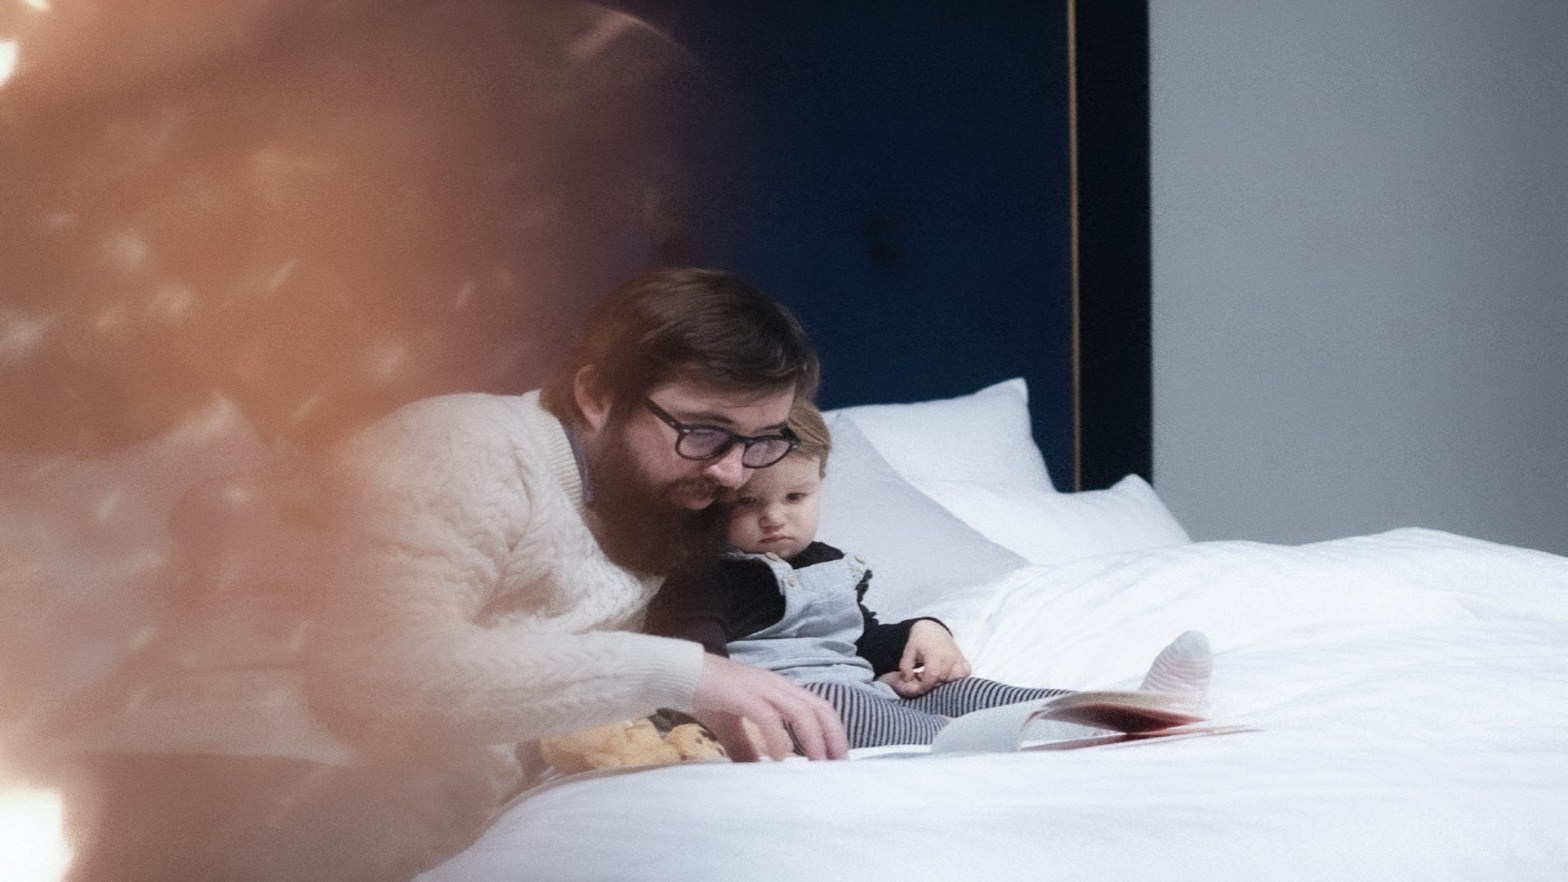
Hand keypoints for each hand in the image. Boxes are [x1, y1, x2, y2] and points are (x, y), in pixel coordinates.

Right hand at [690, 654, 848, 761]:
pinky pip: (768, 717)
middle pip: (819, 708)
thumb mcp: (732, 726)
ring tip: (817, 763)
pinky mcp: (743, 695)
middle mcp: (776, 686)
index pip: (817, 706)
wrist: (680, 674)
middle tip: (837, 765)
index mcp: (778, 689)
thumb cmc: (707, 695)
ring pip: (801, 711)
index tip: (837, 756)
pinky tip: (779, 757)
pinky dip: (778, 737)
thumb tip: (757, 771)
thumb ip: (747, 747)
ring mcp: (761, 688)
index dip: (832, 730)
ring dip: (813, 739)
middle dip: (832, 737)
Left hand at [879, 620, 971, 697]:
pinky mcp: (965, 664)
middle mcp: (950, 657)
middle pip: (941, 680)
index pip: (932, 675)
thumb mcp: (908, 652)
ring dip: (941, 682)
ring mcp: (959, 661)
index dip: (924, 685)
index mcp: (935, 653)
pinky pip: (962, 678)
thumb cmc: (920, 642)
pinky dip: (954, 680)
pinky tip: (944, 674)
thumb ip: (905, 667)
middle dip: (930, 684)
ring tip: (932, 674)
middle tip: (922, 676)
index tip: (918, 688)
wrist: (933, 630)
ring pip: (952, 681)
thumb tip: (908, 680)